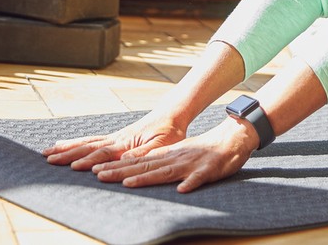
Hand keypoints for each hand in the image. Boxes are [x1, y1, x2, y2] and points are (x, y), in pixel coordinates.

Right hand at [42, 112, 186, 170]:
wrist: (172, 114)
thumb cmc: (170, 132)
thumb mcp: (162, 145)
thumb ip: (144, 153)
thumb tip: (124, 161)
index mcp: (127, 143)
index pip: (105, 153)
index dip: (91, 161)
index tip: (75, 167)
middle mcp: (117, 139)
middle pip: (89, 146)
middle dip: (68, 154)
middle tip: (48, 159)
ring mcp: (114, 137)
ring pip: (86, 142)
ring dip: (67, 148)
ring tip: (48, 152)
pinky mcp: (115, 138)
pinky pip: (92, 140)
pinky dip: (77, 143)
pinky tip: (66, 145)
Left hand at [91, 116, 257, 192]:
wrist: (231, 138)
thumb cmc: (203, 150)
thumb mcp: (177, 153)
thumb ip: (158, 161)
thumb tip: (133, 166)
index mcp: (167, 155)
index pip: (138, 162)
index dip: (117, 168)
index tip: (97, 172)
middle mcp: (175, 158)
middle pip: (145, 167)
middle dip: (122, 172)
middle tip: (99, 176)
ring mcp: (191, 163)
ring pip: (167, 171)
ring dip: (147, 178)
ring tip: (128, 183)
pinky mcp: (209, 169)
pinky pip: (199, 177)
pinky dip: (191, 182)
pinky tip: (183, 190)